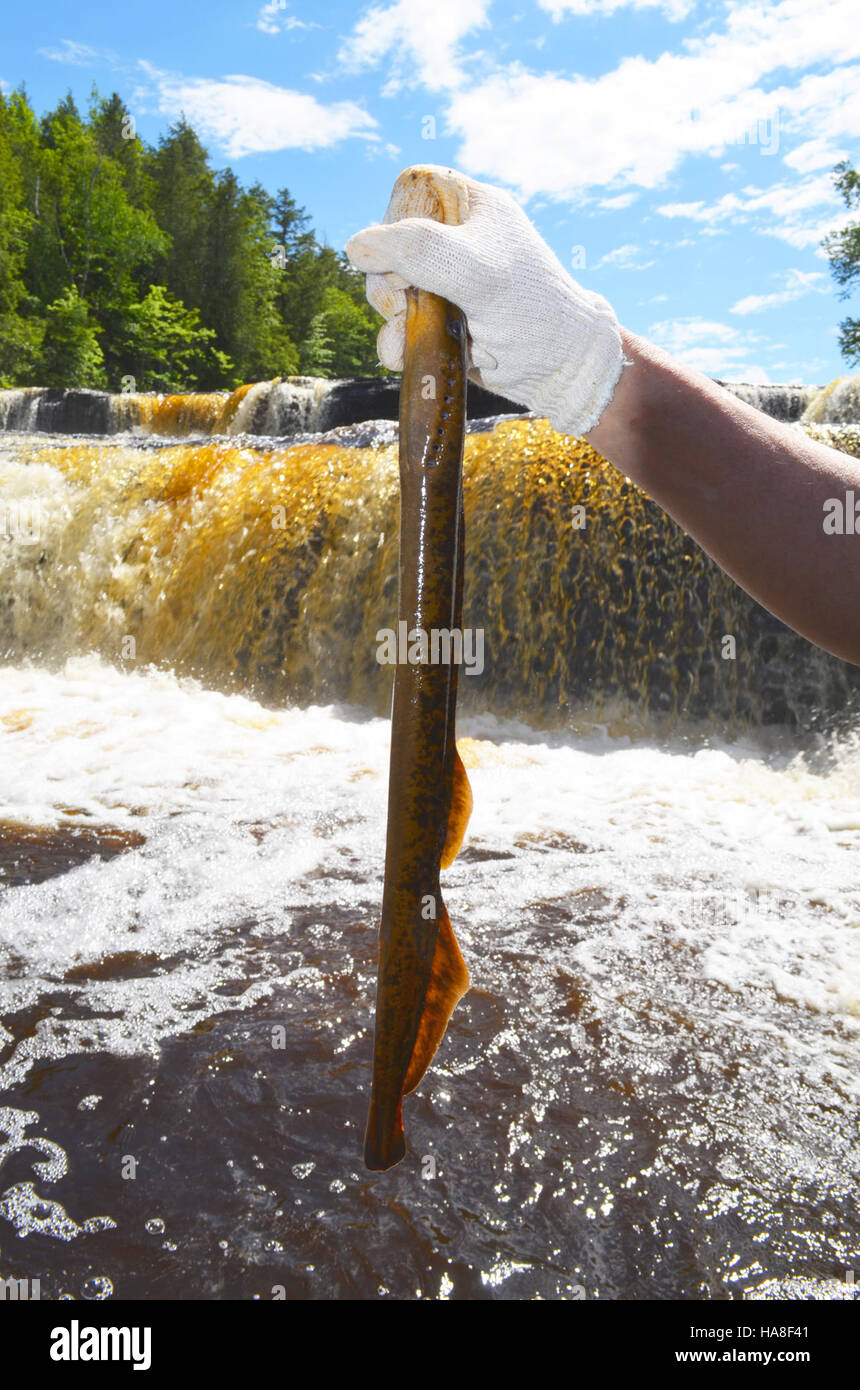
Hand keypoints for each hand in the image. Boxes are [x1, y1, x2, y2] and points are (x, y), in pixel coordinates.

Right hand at [345, 164, 624, 435]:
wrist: (558, 369)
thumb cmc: (530, 310)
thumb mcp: (474, 270)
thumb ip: (416, 249)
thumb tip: (354, 247)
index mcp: (470, 206)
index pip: (411, 189)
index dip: (397, 217)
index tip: (408, 249)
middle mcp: (454, 240)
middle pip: (388, 244)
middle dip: (391, 278)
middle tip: (412, 298)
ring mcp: (443, 283)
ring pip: (387, 289)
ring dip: (394, 316)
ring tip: (418, 332)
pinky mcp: (438, 322)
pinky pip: (396, 325)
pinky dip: (397, 341)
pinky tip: (407, 353)